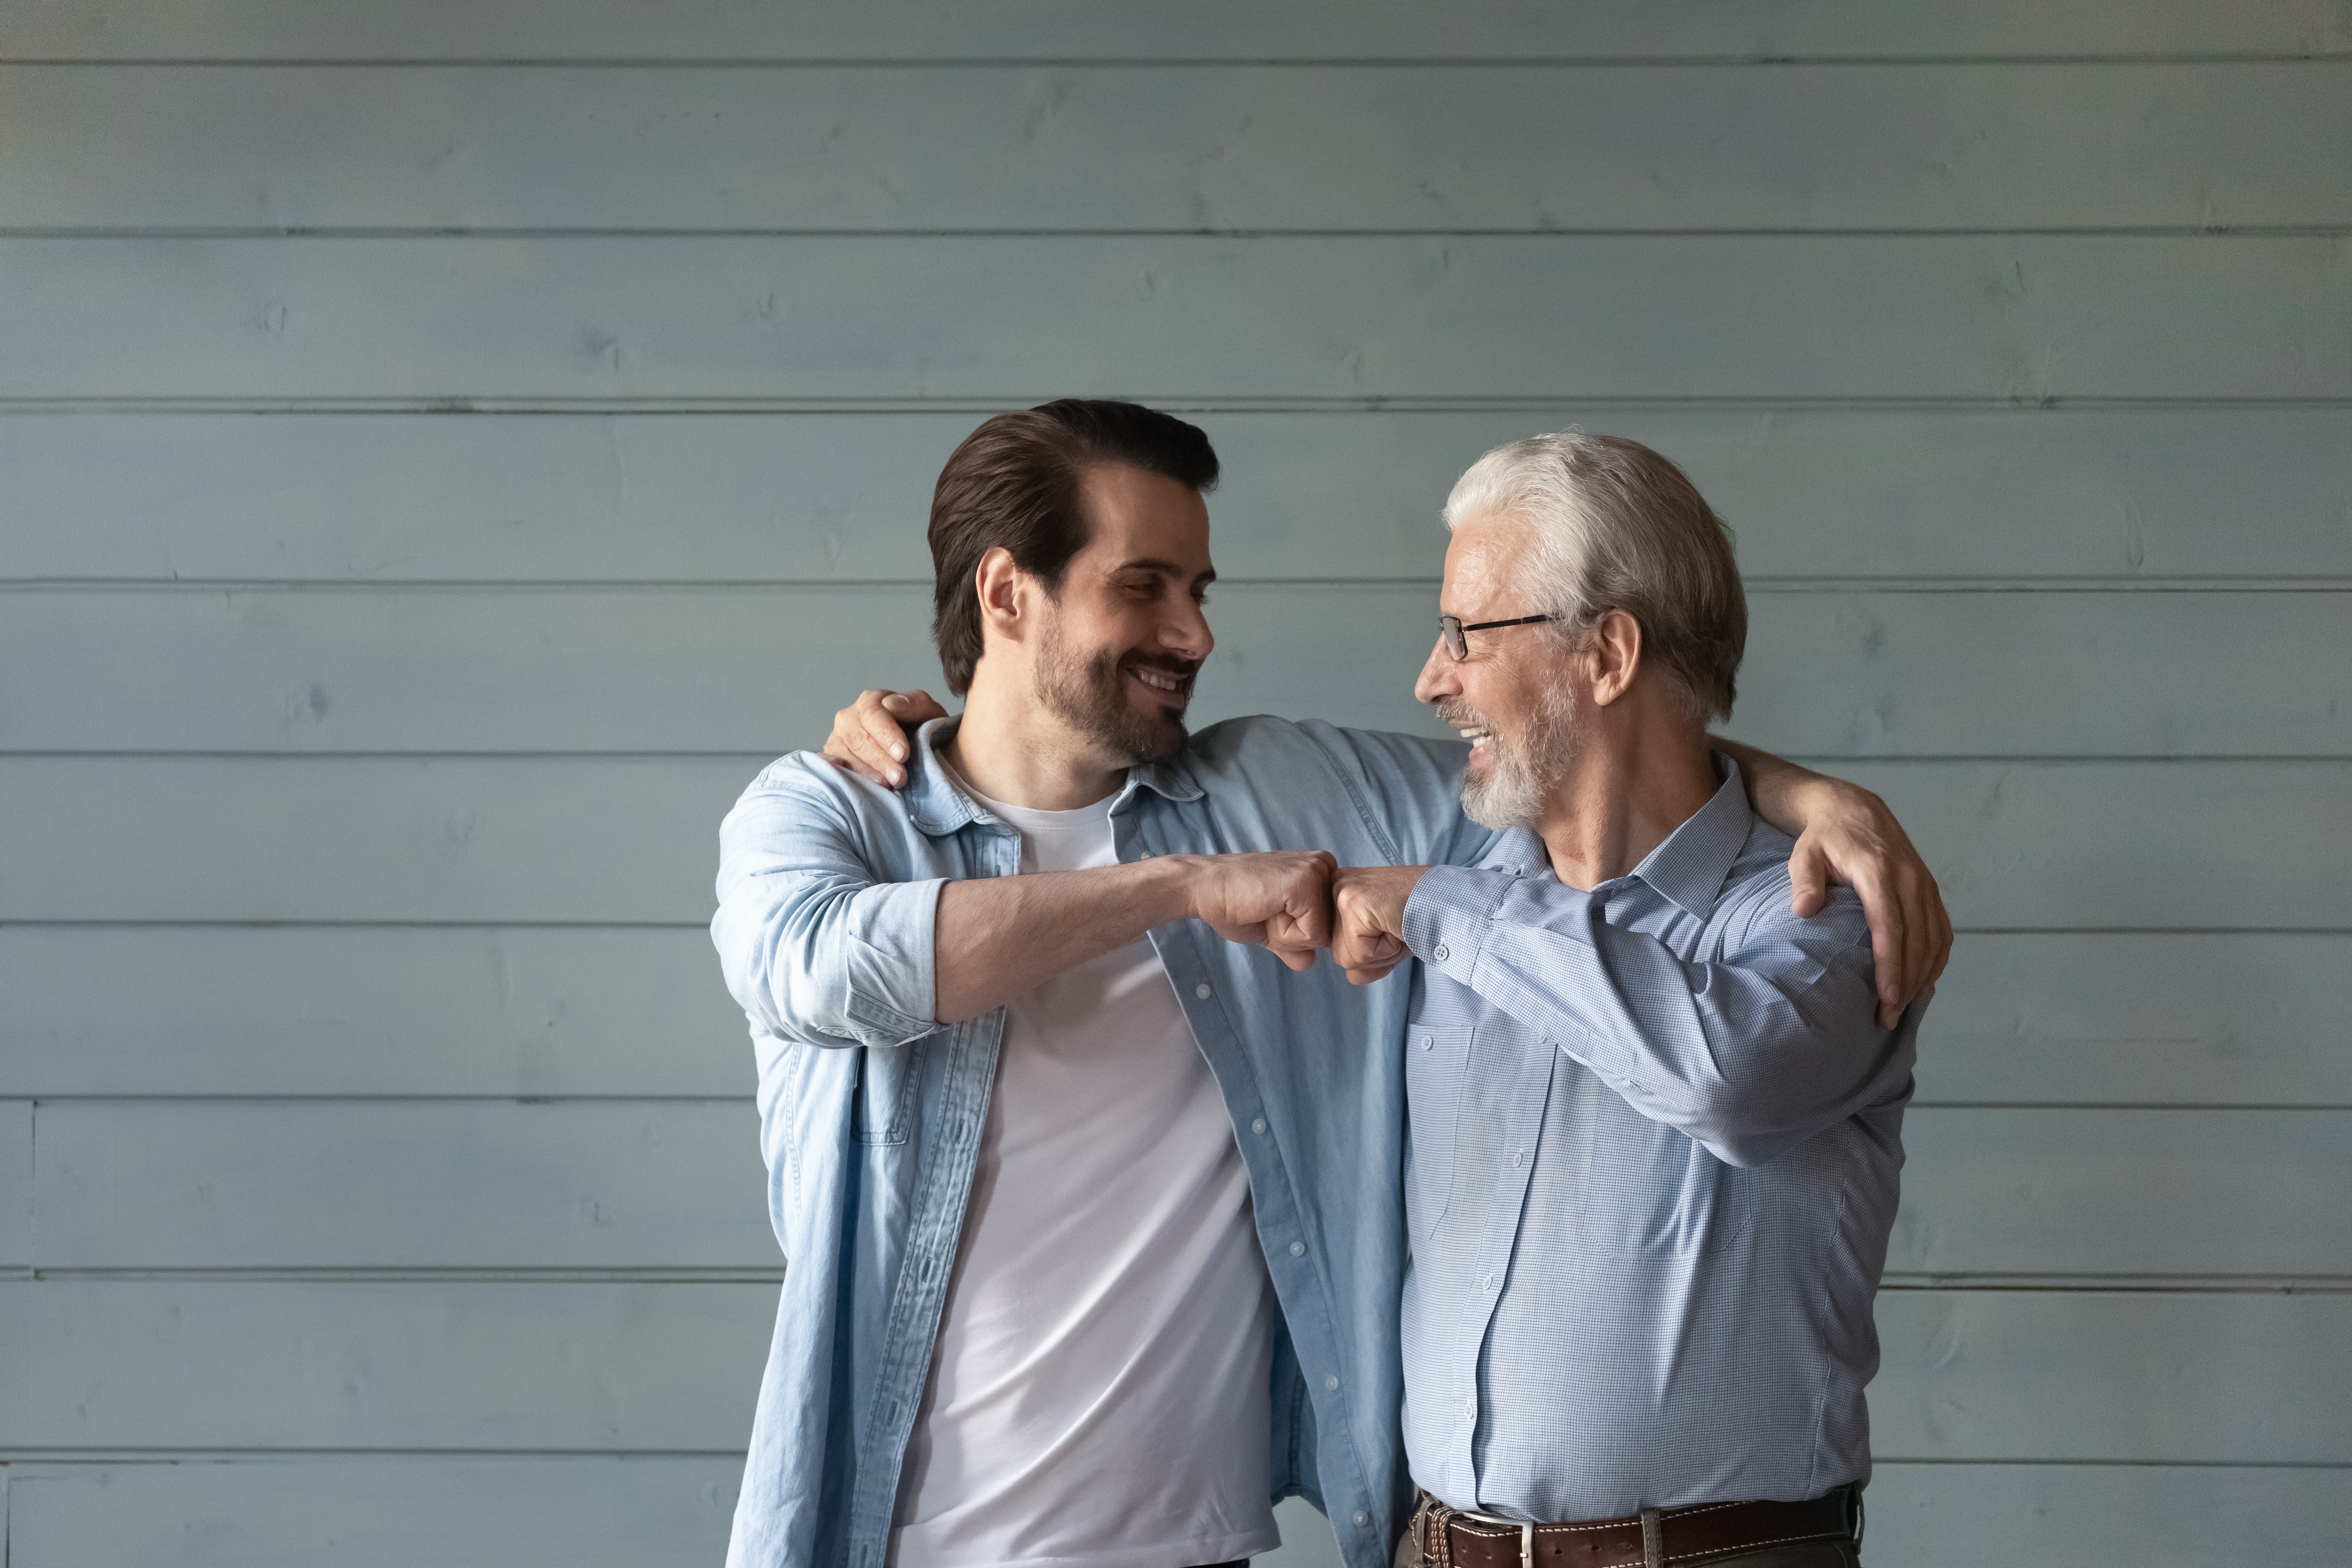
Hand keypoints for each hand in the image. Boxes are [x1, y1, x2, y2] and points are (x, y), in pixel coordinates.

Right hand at [822, 688, 952, 787]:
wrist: (916, 750)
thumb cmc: (920, 729)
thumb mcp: (928, 713)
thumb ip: (916, 703)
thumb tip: (893, 704)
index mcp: (871, 702)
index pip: (874, 715)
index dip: (887, 735)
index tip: (902, 754)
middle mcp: (849, 717)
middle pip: (858, 738)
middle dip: (880, 760)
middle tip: (900, 778)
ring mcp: (837, 739)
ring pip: (845, 755)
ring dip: (866, 772)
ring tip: (886, 786)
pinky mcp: (832, 759)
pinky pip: (832, 767)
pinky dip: (844, 776)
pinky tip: (858, 785)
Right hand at [1181, 851, 1337, 972]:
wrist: (1203, 889)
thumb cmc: (1233, 904)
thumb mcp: (1271, 929)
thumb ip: (1295, 944)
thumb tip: (1308, 963)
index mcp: (1320, 871)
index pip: (1328, 925)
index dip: (1296, 932)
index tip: (1269, 911)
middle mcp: (1325, 865)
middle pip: (1329, 931)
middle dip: (1293, 936)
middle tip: (1264, 910)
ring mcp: (1317, 871)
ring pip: (1322, 935)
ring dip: (1287, 935)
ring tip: (1264, 908)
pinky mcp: (1306, 883)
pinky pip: (1312, 934)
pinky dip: (1283, 934)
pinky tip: (1265, 909)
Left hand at [1330, 864, 1428, 985]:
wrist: (1453, 901)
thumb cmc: (1424, 916)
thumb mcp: (1388, 940)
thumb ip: (1365, 959)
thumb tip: (1352, 977)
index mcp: (1342, 891)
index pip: (1341, 947)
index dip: (1374, 951)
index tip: (1394, 927)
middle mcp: (1335, 885)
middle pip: (1341, 954)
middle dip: (1377, 954)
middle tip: (1400, 927)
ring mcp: (1341, 891)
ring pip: (1347, 958)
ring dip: (1382, 954)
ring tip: (1400, 925)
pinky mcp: (1351, 902)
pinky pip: (1360, 954)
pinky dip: (1386, 951)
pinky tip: (1399, 925)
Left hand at [1785, 784, 1953, 1027]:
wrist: (1853, 809)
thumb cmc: (1823, 838)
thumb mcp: (1804, 854)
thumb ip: (1805, 881)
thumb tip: (1803, 911)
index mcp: (1879, 873)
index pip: (1890, 928)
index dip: (1891, 966)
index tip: (1886, 998)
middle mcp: (1909, 879)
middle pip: (1916, 940)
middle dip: (1907, 982)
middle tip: (1891, 1017)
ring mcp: (1924, 884)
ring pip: (1934, 938)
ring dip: (1924, 975)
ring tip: (1906, 1006)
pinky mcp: (1930, 889)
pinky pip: (1942, 929)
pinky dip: (1937, 958)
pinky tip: (1925, 981)